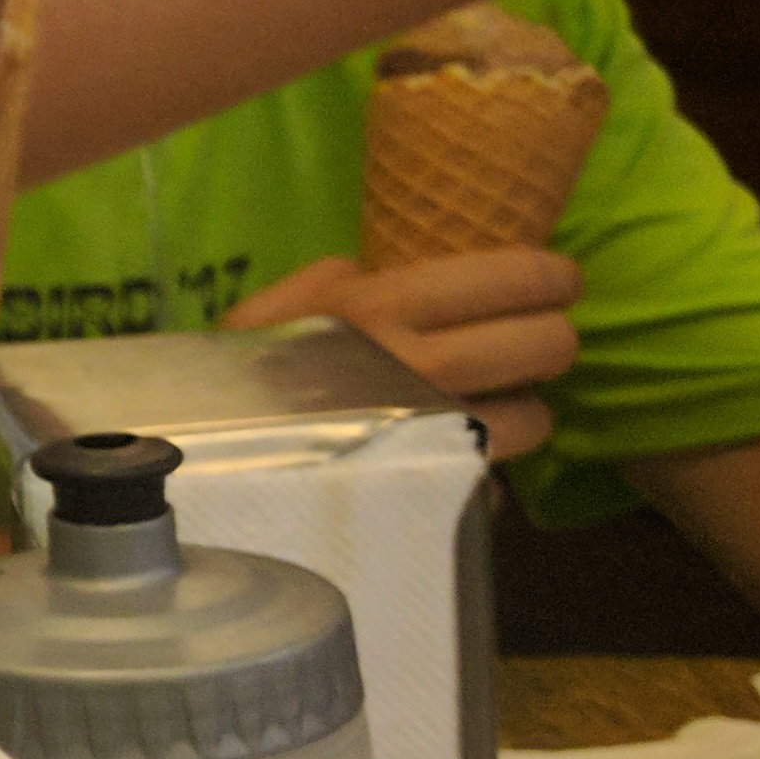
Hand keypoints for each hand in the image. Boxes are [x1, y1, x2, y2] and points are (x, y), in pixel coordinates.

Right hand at [225, 249, 581, 461]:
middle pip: (545, 346)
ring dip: (526, 413)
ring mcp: (434, 434)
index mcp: (381, 306)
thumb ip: (315, 283)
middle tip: (535, 343)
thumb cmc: (229, 387)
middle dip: (552, 342)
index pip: (513, 278)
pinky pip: (493, 481)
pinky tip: (456, 459)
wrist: (204, 470)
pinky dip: (487, 473)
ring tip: (497, 407)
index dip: (549, 277)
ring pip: (534, 420)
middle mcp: (420, 366)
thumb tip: (360, 269)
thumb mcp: (259, 317)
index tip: (555, 281)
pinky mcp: (434, 489)